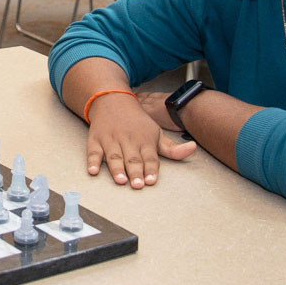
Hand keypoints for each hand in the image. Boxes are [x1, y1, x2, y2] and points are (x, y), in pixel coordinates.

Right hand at [84, 93, 199, 188]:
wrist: (113, 100)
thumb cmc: (137, 121)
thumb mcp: (156, 132)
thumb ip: (172, 148)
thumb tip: (193, 148)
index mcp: (144, 140)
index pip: (149, 158)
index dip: (150, 169)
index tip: (151, 180)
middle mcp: (128, 140)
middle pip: (132, 158)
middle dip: (135, 172)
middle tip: (137, 184)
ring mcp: (111, 140)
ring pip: (114, 156)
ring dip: (116, 169)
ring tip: (120, 180)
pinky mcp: (96, 140)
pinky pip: (93, 152)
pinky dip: (92, 162)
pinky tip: (93, 171)